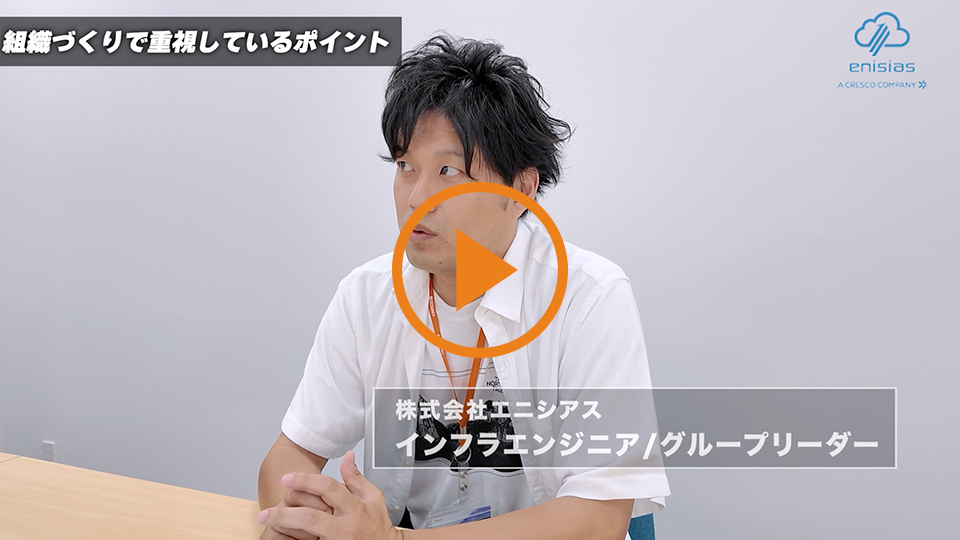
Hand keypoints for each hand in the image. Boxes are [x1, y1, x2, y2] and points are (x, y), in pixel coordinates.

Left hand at [258, 451, 401, 539]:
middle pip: (311, 518)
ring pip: (308, 537)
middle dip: (285, 514)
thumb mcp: (373, 498)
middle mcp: (346, 527)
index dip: (306, 481)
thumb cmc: (378, 524)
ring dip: (285, 532)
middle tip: (265, 513)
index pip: (328, 489)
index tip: (287, 478)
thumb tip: (347, 456)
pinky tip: (283, 539)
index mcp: (355, 508)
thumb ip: (356, 478)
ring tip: (268, 526)